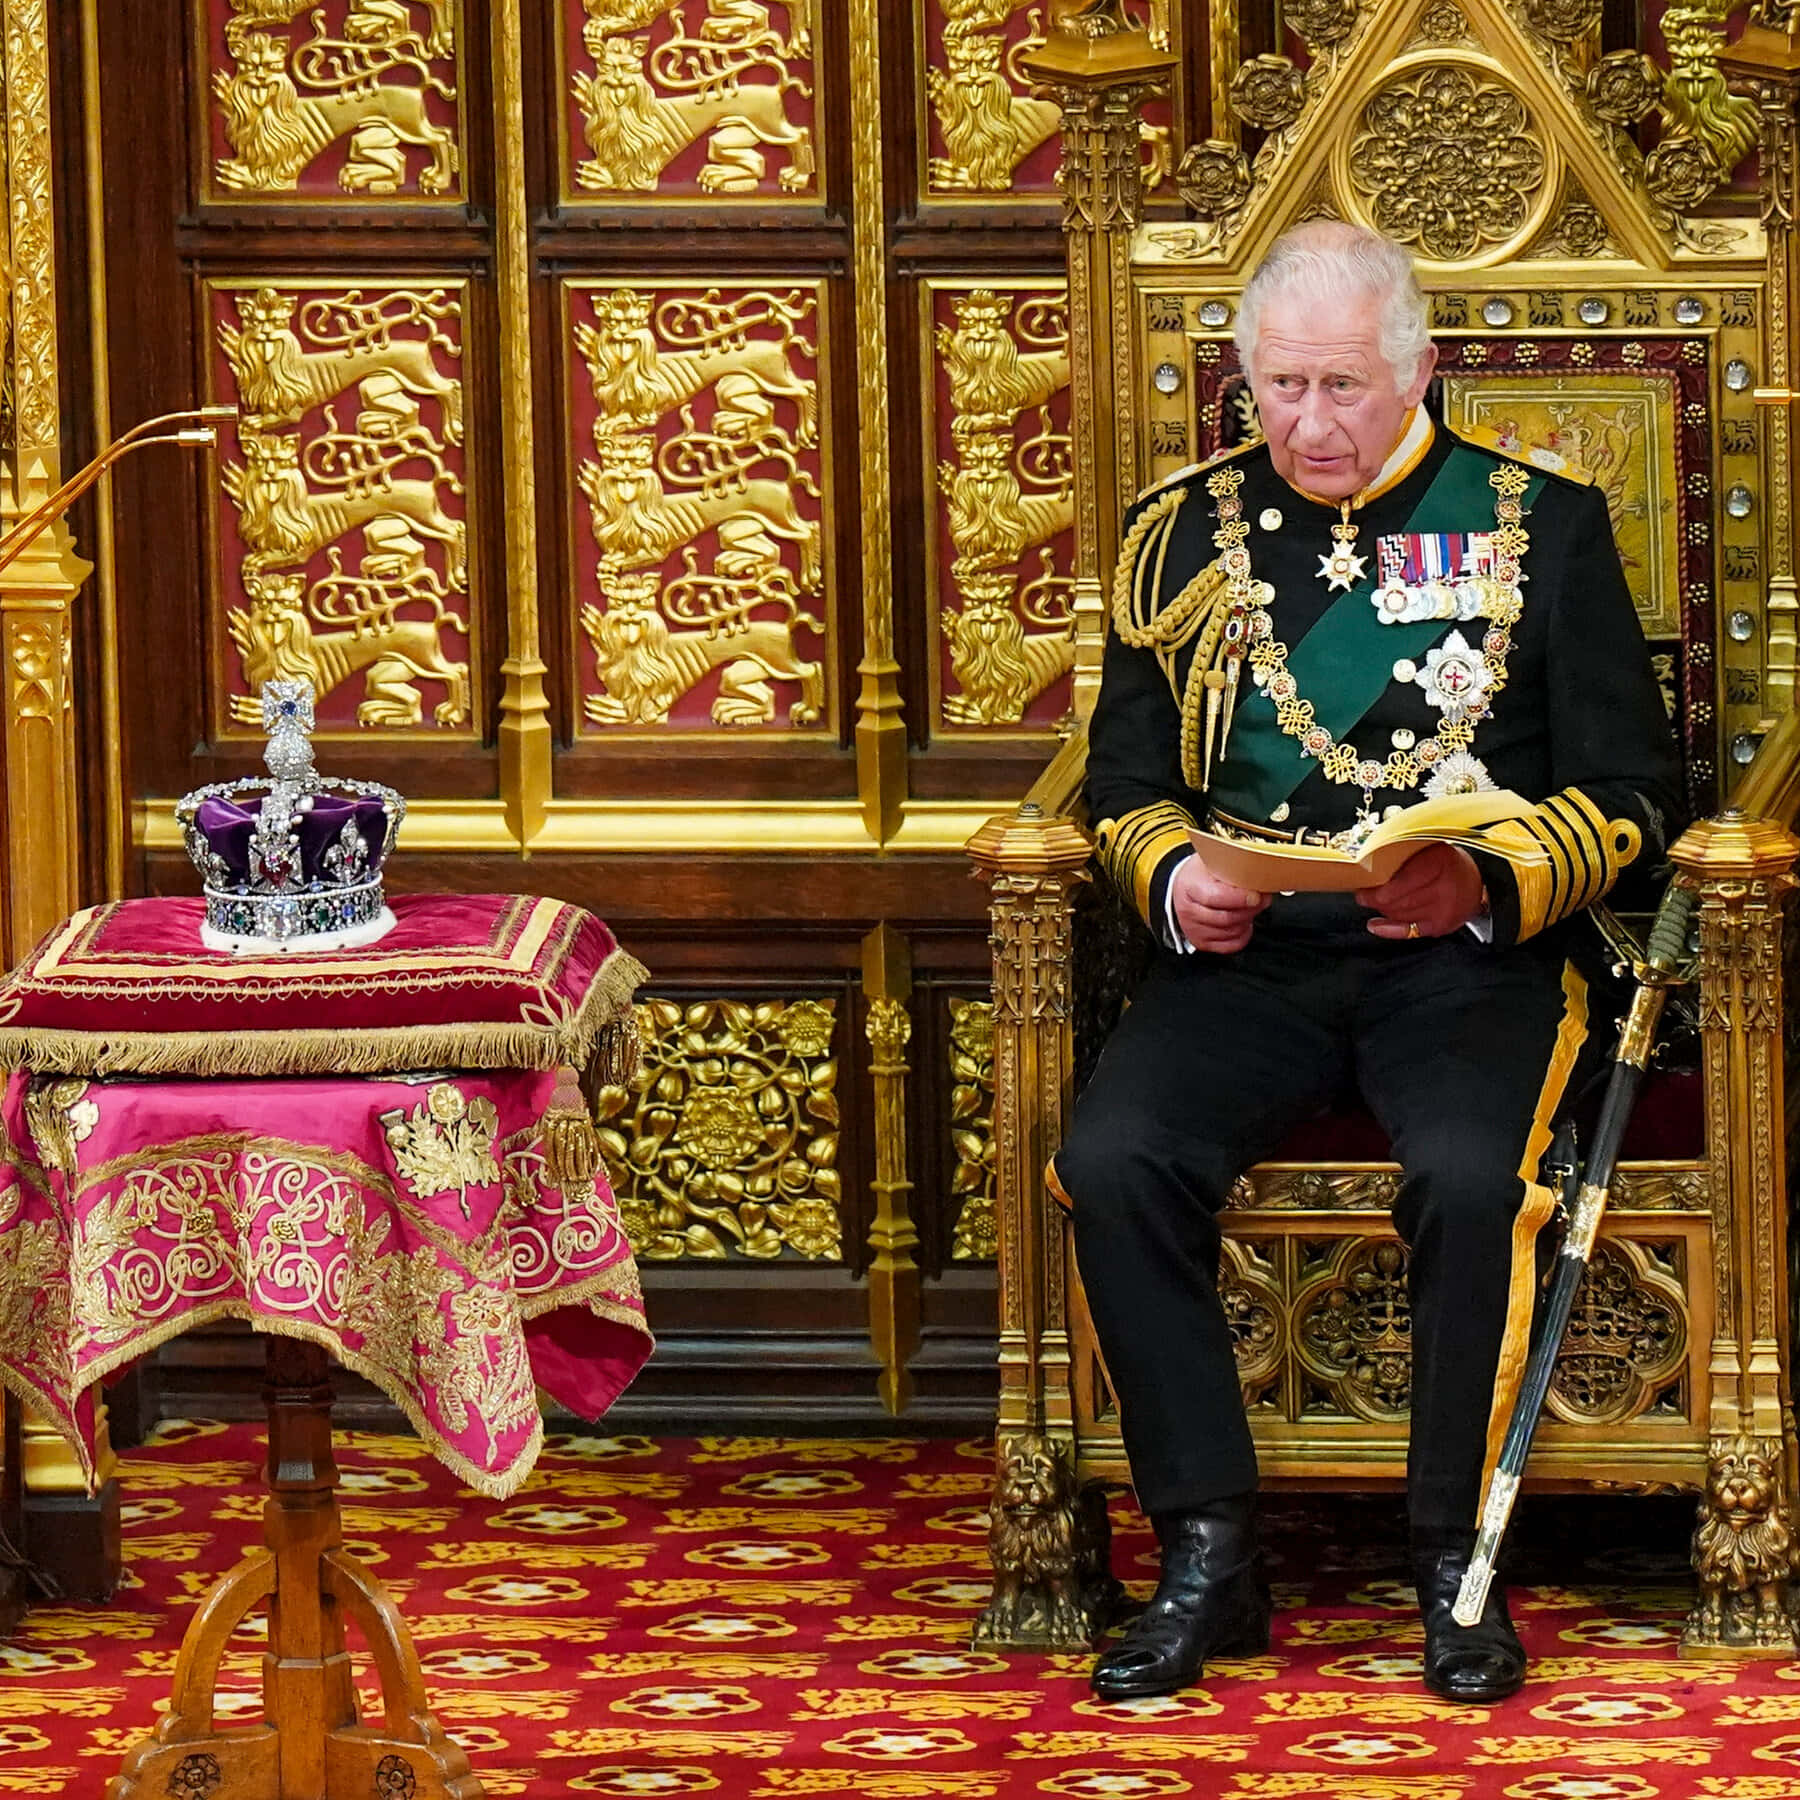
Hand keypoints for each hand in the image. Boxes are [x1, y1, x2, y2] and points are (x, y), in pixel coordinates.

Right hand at [1171, 854, 1269, 953]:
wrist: (1185, 889)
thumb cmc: (1202, 874)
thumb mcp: (1214, 861)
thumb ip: (1234, 867)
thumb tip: (1260, 874)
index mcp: (1189, 887)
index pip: (1215, 898)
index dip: (1240, 898)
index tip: (1257, 895)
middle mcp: (1188, 911)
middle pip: (1226, 918)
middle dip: (1250, 910)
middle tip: (1262, 899)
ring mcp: (1193, 929)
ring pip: (1232, 932)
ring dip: (1247, 920)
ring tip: (1250, 907)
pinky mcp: (1201, 942)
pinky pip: (1231, 945)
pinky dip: (1243, 934)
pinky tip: (1243, 922)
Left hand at [1356, 843, 1486, 940]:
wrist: (1475, 884)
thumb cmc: (1447, 863)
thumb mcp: (1430, 848)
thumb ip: (1406, 854)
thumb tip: (1370, 864)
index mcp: (1442, 862)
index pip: (1407, 880)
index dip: (1383, 888)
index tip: (1363, 887)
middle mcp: (1445, 888)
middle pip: (1401, 900)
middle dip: (1376, 899)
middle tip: (1363, 895)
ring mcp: (1444, 910)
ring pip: (1401, 914)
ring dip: (1383, 909)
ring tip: (1373, 902)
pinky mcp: (1440, 927)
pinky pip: (1408, 931)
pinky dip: (1388, 929)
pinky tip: (1375, 924)